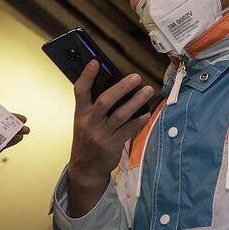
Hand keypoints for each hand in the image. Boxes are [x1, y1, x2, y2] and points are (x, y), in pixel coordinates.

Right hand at [67, 61, 152, 216]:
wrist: (86, 168)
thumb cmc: (87, 138)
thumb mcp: (84, 121)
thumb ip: (94, 106)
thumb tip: (115, 85)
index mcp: (80, 114)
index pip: (80, 91)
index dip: (87, 76)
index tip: (95, 61)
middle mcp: (89, 123)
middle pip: (105, 101)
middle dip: (122, 88)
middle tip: (136, 77)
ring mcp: (101, 134)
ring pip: (121, 115)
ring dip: (137, 102)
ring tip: (148, 91)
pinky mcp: (112, 145)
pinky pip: (129, 129)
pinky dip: (139, 120)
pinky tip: (147, 113)